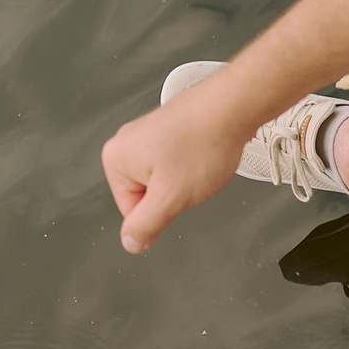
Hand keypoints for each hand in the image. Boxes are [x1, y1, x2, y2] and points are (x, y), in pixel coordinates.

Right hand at [101, 81, 254, 253]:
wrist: (232, 106)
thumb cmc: (202, 142)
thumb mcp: (170, 198)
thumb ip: (146, 225)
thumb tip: (131, 242)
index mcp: (116, 159)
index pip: (131, 212)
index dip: (160, 210)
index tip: (176, 193)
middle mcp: (126, 143)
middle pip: (146, 194)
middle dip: (172, 193)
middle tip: (189, 178)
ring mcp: (147, 134)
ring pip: (163, 179)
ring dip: (184, 179)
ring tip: (198, 163)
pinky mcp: (167, 129)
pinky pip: (174, 162)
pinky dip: (191, 163)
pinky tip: (202, 154)